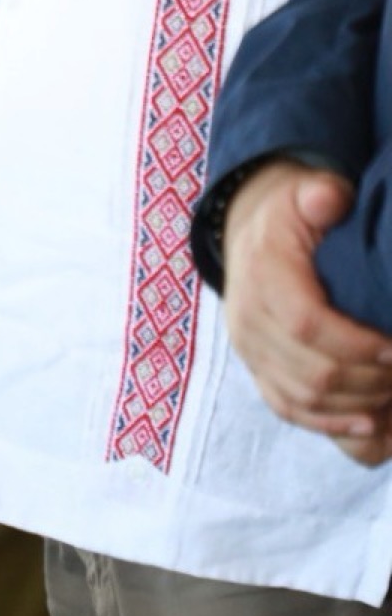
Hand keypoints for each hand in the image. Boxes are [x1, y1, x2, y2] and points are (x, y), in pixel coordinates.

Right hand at [220, 160, 391, 452]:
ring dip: (357, 403)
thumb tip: (328, 199)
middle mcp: (248, 318)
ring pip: (302, 396)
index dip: (355, 343)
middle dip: (368, 379)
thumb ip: (318, 195)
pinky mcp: (254, 367)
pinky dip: (328, 422)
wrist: (245, 233)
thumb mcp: (301, 192)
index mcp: (262, 276)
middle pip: (309, 370)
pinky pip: (286, 406)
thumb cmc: (288, 216)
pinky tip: (368, 423)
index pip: (305, 323)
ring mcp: (249, 348)